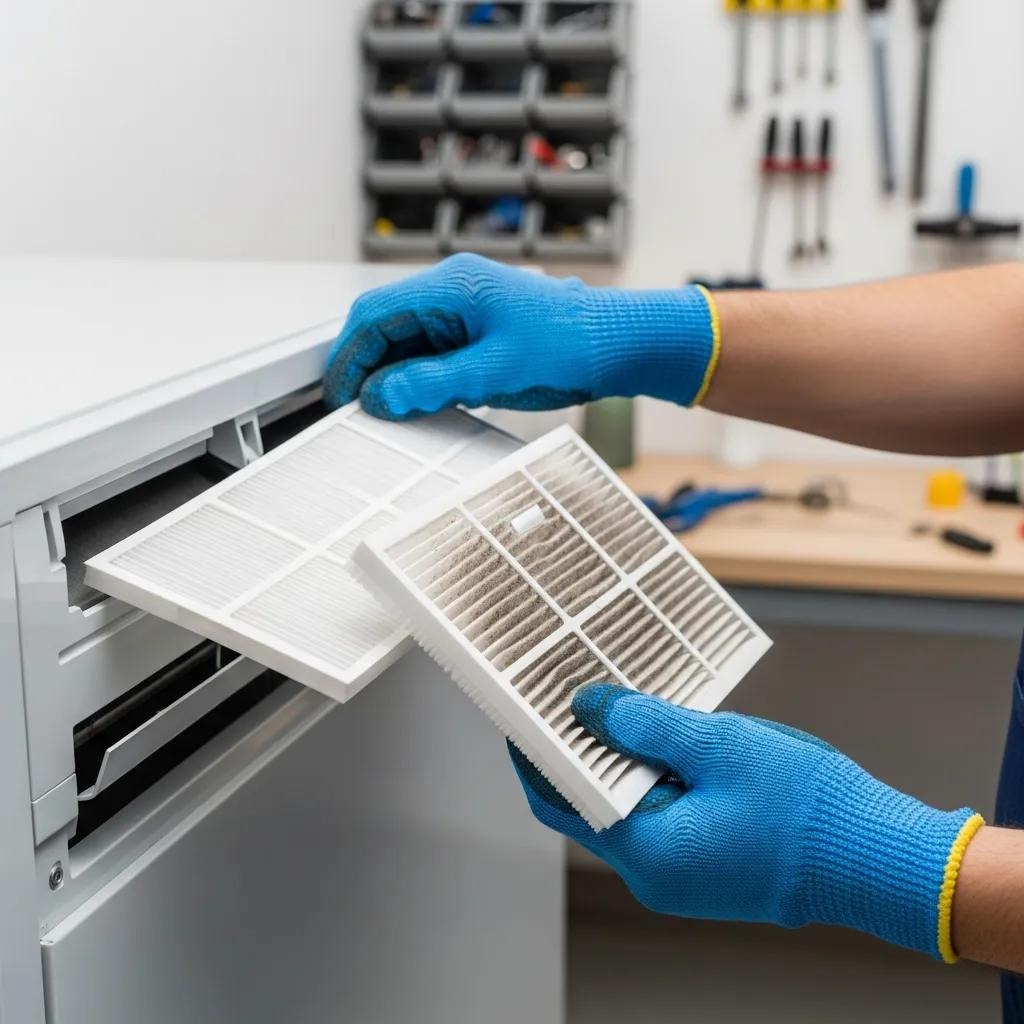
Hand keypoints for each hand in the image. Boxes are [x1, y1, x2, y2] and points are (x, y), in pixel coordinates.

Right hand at [323, 253, 718, 419]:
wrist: (620, 342)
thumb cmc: (570, 343)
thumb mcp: (493, 371)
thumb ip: (430, 384)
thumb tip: (379, 396)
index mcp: (452, 285)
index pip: (375, 314)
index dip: (348, 356)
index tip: (337, 394)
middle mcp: (454, 290)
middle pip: (387, 325)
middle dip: (367, 367)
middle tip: (357, 408)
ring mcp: (467, 308)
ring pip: (408, 340)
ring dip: (395, 375)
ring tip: (391, 412)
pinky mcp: (479, 329)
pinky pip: (434, 351)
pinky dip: (421, 377)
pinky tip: (423, 402)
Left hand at [511, 683, 982, 962]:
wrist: (877, 855)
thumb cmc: (805, 806)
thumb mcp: (715, 746)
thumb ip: (643, 724)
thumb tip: (586, 705)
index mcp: (646, 850)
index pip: (558, 801)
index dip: (534, 754)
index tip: (523, 711)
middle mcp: (654, 873)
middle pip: (590, 803)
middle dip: (580, 749)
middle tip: (573, 694)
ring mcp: (682, 872)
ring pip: (628, 806)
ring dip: (622, 758)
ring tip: (620, 704)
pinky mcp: (706, 862)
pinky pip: (662, 814)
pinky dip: (654, 775)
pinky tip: (665, 734)